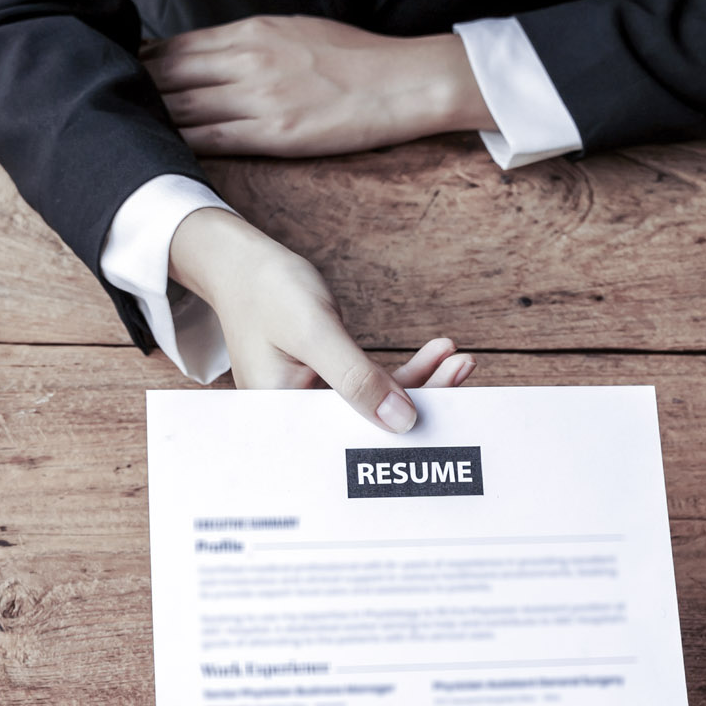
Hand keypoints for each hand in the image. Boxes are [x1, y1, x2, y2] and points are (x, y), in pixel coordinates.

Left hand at [146, 17, 492, 158]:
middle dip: (137, 93)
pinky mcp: (276, 132)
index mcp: (251, 33)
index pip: (177, 48)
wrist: (403, 81)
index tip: (123, 81)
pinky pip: (213, 139)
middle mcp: (247, 60)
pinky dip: (182, 145)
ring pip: (185, 107)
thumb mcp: (296, 33)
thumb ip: (252, 45)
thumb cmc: (357, 59)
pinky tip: (162, 155)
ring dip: (152, 122)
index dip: (143, 65)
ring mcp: (259, 96)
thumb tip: (217, 58)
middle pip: (171, 76)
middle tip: (110, 113)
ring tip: (127, 138)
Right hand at [169, 206, 472, 431]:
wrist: (242, 264)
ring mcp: (315, 404)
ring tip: (460, 359)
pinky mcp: (329, 386)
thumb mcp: (315, 331)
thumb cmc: (266, 290)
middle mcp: (299, 421)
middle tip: (464, 372)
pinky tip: (438, 351)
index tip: (451, 417)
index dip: (402, 434)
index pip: (353, 441)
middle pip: (371, 428)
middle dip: (422, 404)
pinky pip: (375, 388)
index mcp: (285, 420)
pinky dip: (408, 371)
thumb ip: (356, 378)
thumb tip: (405, 421)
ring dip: (422, 383)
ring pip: (380, 407)